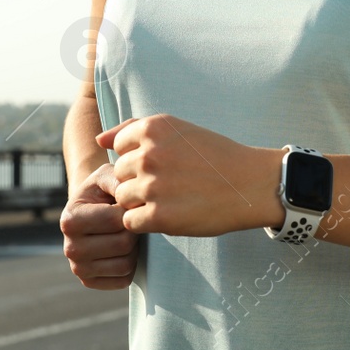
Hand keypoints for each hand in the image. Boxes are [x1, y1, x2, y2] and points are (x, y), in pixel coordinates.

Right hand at [60, 163, 138, 289]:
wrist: (90, 210)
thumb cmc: (102, 191)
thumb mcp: (107, 176)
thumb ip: (119, 179)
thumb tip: (132, 198)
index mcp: (70, 220)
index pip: (116, 220)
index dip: (130, 210)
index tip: (125, 204)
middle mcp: (69, 248)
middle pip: (122, 244)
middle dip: (133, 230)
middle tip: (127, 221)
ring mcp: (78, 268)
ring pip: (126, 264)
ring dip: (134, 248)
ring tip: (124, 233)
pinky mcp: (89, 282)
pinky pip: (124, 280)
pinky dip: (131, 265)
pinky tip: (121, 250)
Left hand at [96, 114, 278, 237]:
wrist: (250, 184)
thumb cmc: (215, 156)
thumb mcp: (178, 129)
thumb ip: (134, 129)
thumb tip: (99, 140)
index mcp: (153, 127)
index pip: (119, 147)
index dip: (139, 159)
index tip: (165, 164)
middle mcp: (149, 154)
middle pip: (120, 174)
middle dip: (139, 181)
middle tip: (171, 184)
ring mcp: (152, 186)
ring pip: (122, 198)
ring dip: (141, 202)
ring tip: (171, 199)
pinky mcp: (159, 217)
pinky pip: (131, 222)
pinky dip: (146, 222)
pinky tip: (170, 214)